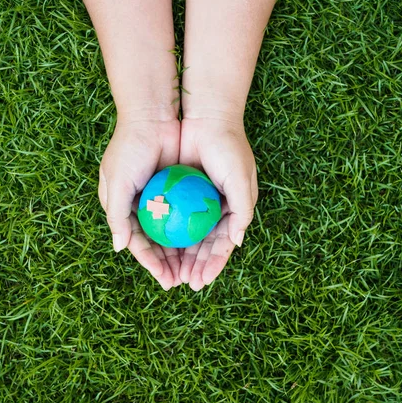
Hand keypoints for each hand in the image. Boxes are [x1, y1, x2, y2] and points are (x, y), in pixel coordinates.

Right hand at [98, 118, 182, 289]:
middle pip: (158, 243)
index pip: (139, 244)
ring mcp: (163, 198)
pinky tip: (206, 243)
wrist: (151, 116)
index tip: (165, 279)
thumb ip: (118, 216)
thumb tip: (120, 248)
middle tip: (184, 281)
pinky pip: (188, 214)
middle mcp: (143, 206)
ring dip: (184, 252)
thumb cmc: (129, 148)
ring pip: (175, 232)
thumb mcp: (117, 182)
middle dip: (170, 264)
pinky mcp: (180, 188)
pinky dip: (194, 229)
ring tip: (196, 269)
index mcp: (124, 208)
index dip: (151, 263)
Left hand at [178, 117, 258, 290]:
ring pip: (186, 235)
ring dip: (180, 255)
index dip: (212, 265)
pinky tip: (159, 248)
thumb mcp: (241, 181)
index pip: (222, 245)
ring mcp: (196, 201)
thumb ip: (242, 212)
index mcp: (233, 210)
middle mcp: (214, 208)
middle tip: (182, 284)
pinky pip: (173, 216)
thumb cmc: (229, 149)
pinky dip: (168, 233)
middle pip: (203, 245)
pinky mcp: (179, 190)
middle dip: (194, 266)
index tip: (200, 281)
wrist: (208, 118)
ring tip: (169, 273)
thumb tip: (237, 243)